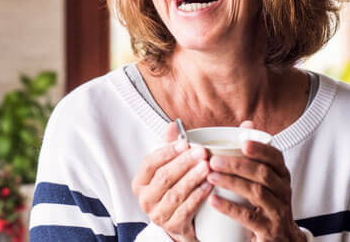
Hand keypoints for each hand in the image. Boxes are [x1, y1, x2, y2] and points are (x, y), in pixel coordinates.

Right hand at [131, 122, 212, 241]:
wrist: (180, 223)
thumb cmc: (173, 189)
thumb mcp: (168, 168)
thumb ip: (169, 146)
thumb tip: (173, 124)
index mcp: (140, 182)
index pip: (150, 163)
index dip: (167, 152)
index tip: (185, 143)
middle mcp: (145, 199)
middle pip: (164, 177)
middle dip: (184, 163)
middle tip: (202, 152)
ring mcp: (158, 214)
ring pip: (175, 193)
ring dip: (192, 179)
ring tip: (207, 167)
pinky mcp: (172, 226)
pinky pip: (186, 210)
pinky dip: (198, 196)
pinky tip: (209, 186)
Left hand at [205, 121, 305, 241]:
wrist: (281, 240)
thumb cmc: (265, 204)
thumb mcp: (264, 179)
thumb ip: (254, 154)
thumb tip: (246, 122)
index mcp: (281, 176)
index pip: (276, 157)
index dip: (261, 148)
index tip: (243, 142)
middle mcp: (283, 191)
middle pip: (263, 173)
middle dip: (238, 165)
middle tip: (213, 161)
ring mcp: (278, 212)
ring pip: (257, 193)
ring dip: (232, 182)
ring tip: (211, 176)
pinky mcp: (269, 230)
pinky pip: (249, 217)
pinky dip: (230, 207)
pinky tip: (213, 200)